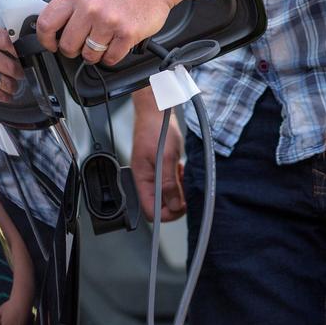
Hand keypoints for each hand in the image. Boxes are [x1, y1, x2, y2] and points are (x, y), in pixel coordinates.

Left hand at [37, 0, 179, 66]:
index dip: (45, 39)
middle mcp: (91, 8)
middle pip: (67, 45)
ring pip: (89, 55)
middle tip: (79, 46)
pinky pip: (111, 58)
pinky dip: (111, 56)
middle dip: (72, 50)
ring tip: (102, 42)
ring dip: (94, 54)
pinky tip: (115, 45)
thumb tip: (57, 20)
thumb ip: (74, 1)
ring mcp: (109, 22)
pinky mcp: (127, 34)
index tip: (50, 44)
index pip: (47, 22)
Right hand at [131, 98, 185, 221]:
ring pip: (166, 195)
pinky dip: (177, 180)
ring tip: (180, 173)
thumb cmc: (156, 129)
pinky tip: (179, 168)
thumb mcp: (166, 158)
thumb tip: (175, 205)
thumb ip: (169, 184)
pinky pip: (169, 184)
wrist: (157, 112)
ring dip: (177, 189)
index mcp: (141, 180)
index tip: (181, 205)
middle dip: (175, 199)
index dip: (168, 213)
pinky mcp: (159, 169)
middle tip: (184, 186)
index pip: (151, 212)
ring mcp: (152, 176)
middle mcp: (145, 181)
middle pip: (160, 206)